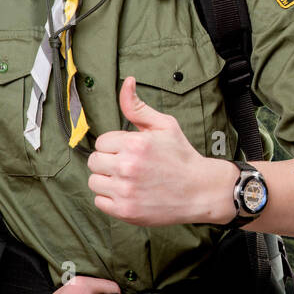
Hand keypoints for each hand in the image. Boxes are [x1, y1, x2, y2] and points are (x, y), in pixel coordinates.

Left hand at [87, 77, 234, 225]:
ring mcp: (125, 190)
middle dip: (109, 161)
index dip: (115, 146)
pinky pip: (99, 201)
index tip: (130, 151)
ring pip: (94, 181)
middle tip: (128, 165)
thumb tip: (127, 82)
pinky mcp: (125, 210)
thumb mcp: (164, 125)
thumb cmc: (181, 157)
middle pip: (94, 161)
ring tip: (128, 180)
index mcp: (135, 143)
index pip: (102, 142)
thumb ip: (138, 106)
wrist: (200, 190)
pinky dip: (110, 199)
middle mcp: (127, 166)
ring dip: (107, 180)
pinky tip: (128, 193)